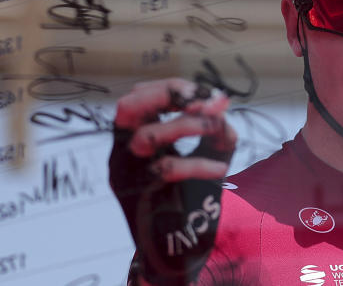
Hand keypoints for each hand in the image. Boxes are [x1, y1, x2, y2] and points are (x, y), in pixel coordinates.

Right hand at [109, 79, 236, 285]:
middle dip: (167, 94)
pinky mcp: (139, 200)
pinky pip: (166, 170)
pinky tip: (221, 169)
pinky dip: (199, 164)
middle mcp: (121, 153)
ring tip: (215, 127)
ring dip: (187, 124)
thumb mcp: (207, 157)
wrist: (177, 254)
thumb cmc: (189, 202)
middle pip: (127, 107)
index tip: (207, 94)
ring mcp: (126, 176)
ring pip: (145, 136)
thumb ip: (214, 130)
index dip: (171, 87)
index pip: (138, 95)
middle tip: (201, 100)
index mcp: (132, 138)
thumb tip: (220, 100)